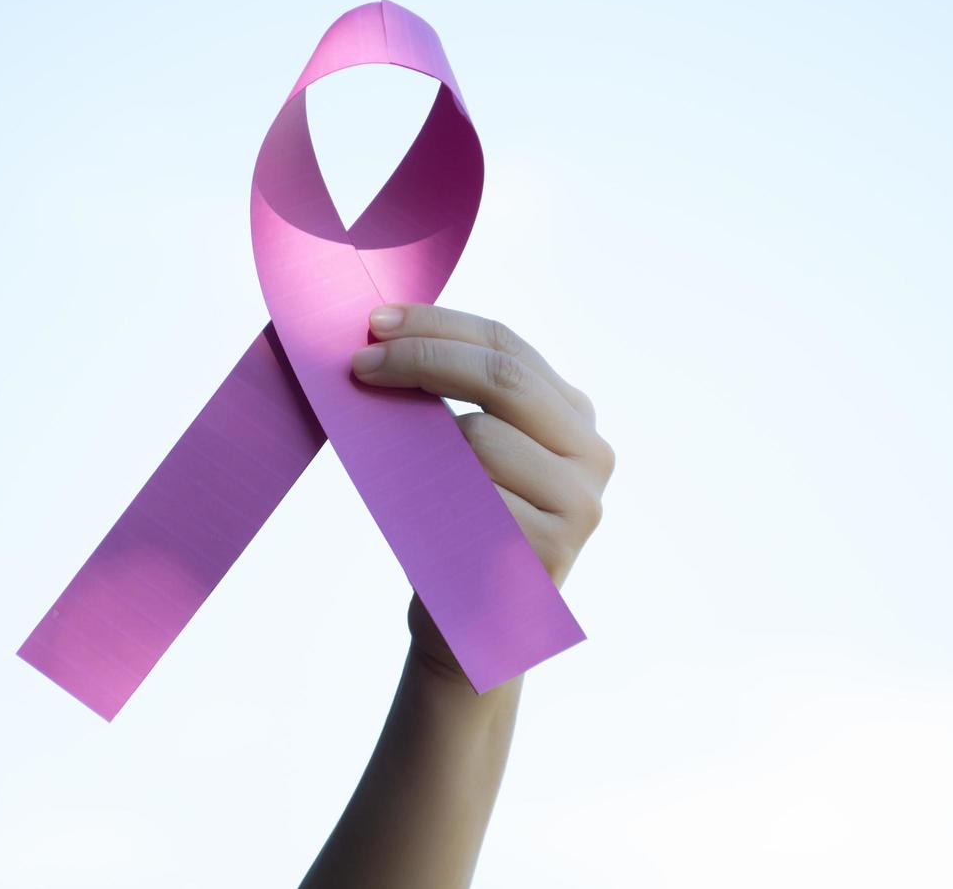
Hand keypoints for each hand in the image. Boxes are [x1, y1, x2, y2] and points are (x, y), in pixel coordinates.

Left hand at [351, 303, 614, 679]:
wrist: (468, 628)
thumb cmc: (455, 526)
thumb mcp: (461, 450)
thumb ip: (452, 396)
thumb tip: (383, 335)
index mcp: (572, 414)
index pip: (506, 344)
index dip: (439, 325)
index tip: (375, 324)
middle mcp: (591, 451)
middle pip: (502, 377)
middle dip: (422, 359)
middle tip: (360, 365)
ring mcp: (581, 501)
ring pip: (482, 436)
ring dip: (422, 445)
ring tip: (401, 473)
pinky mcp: (554, 546)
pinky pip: (474, 495)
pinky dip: (432, 496)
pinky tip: (421, 513)